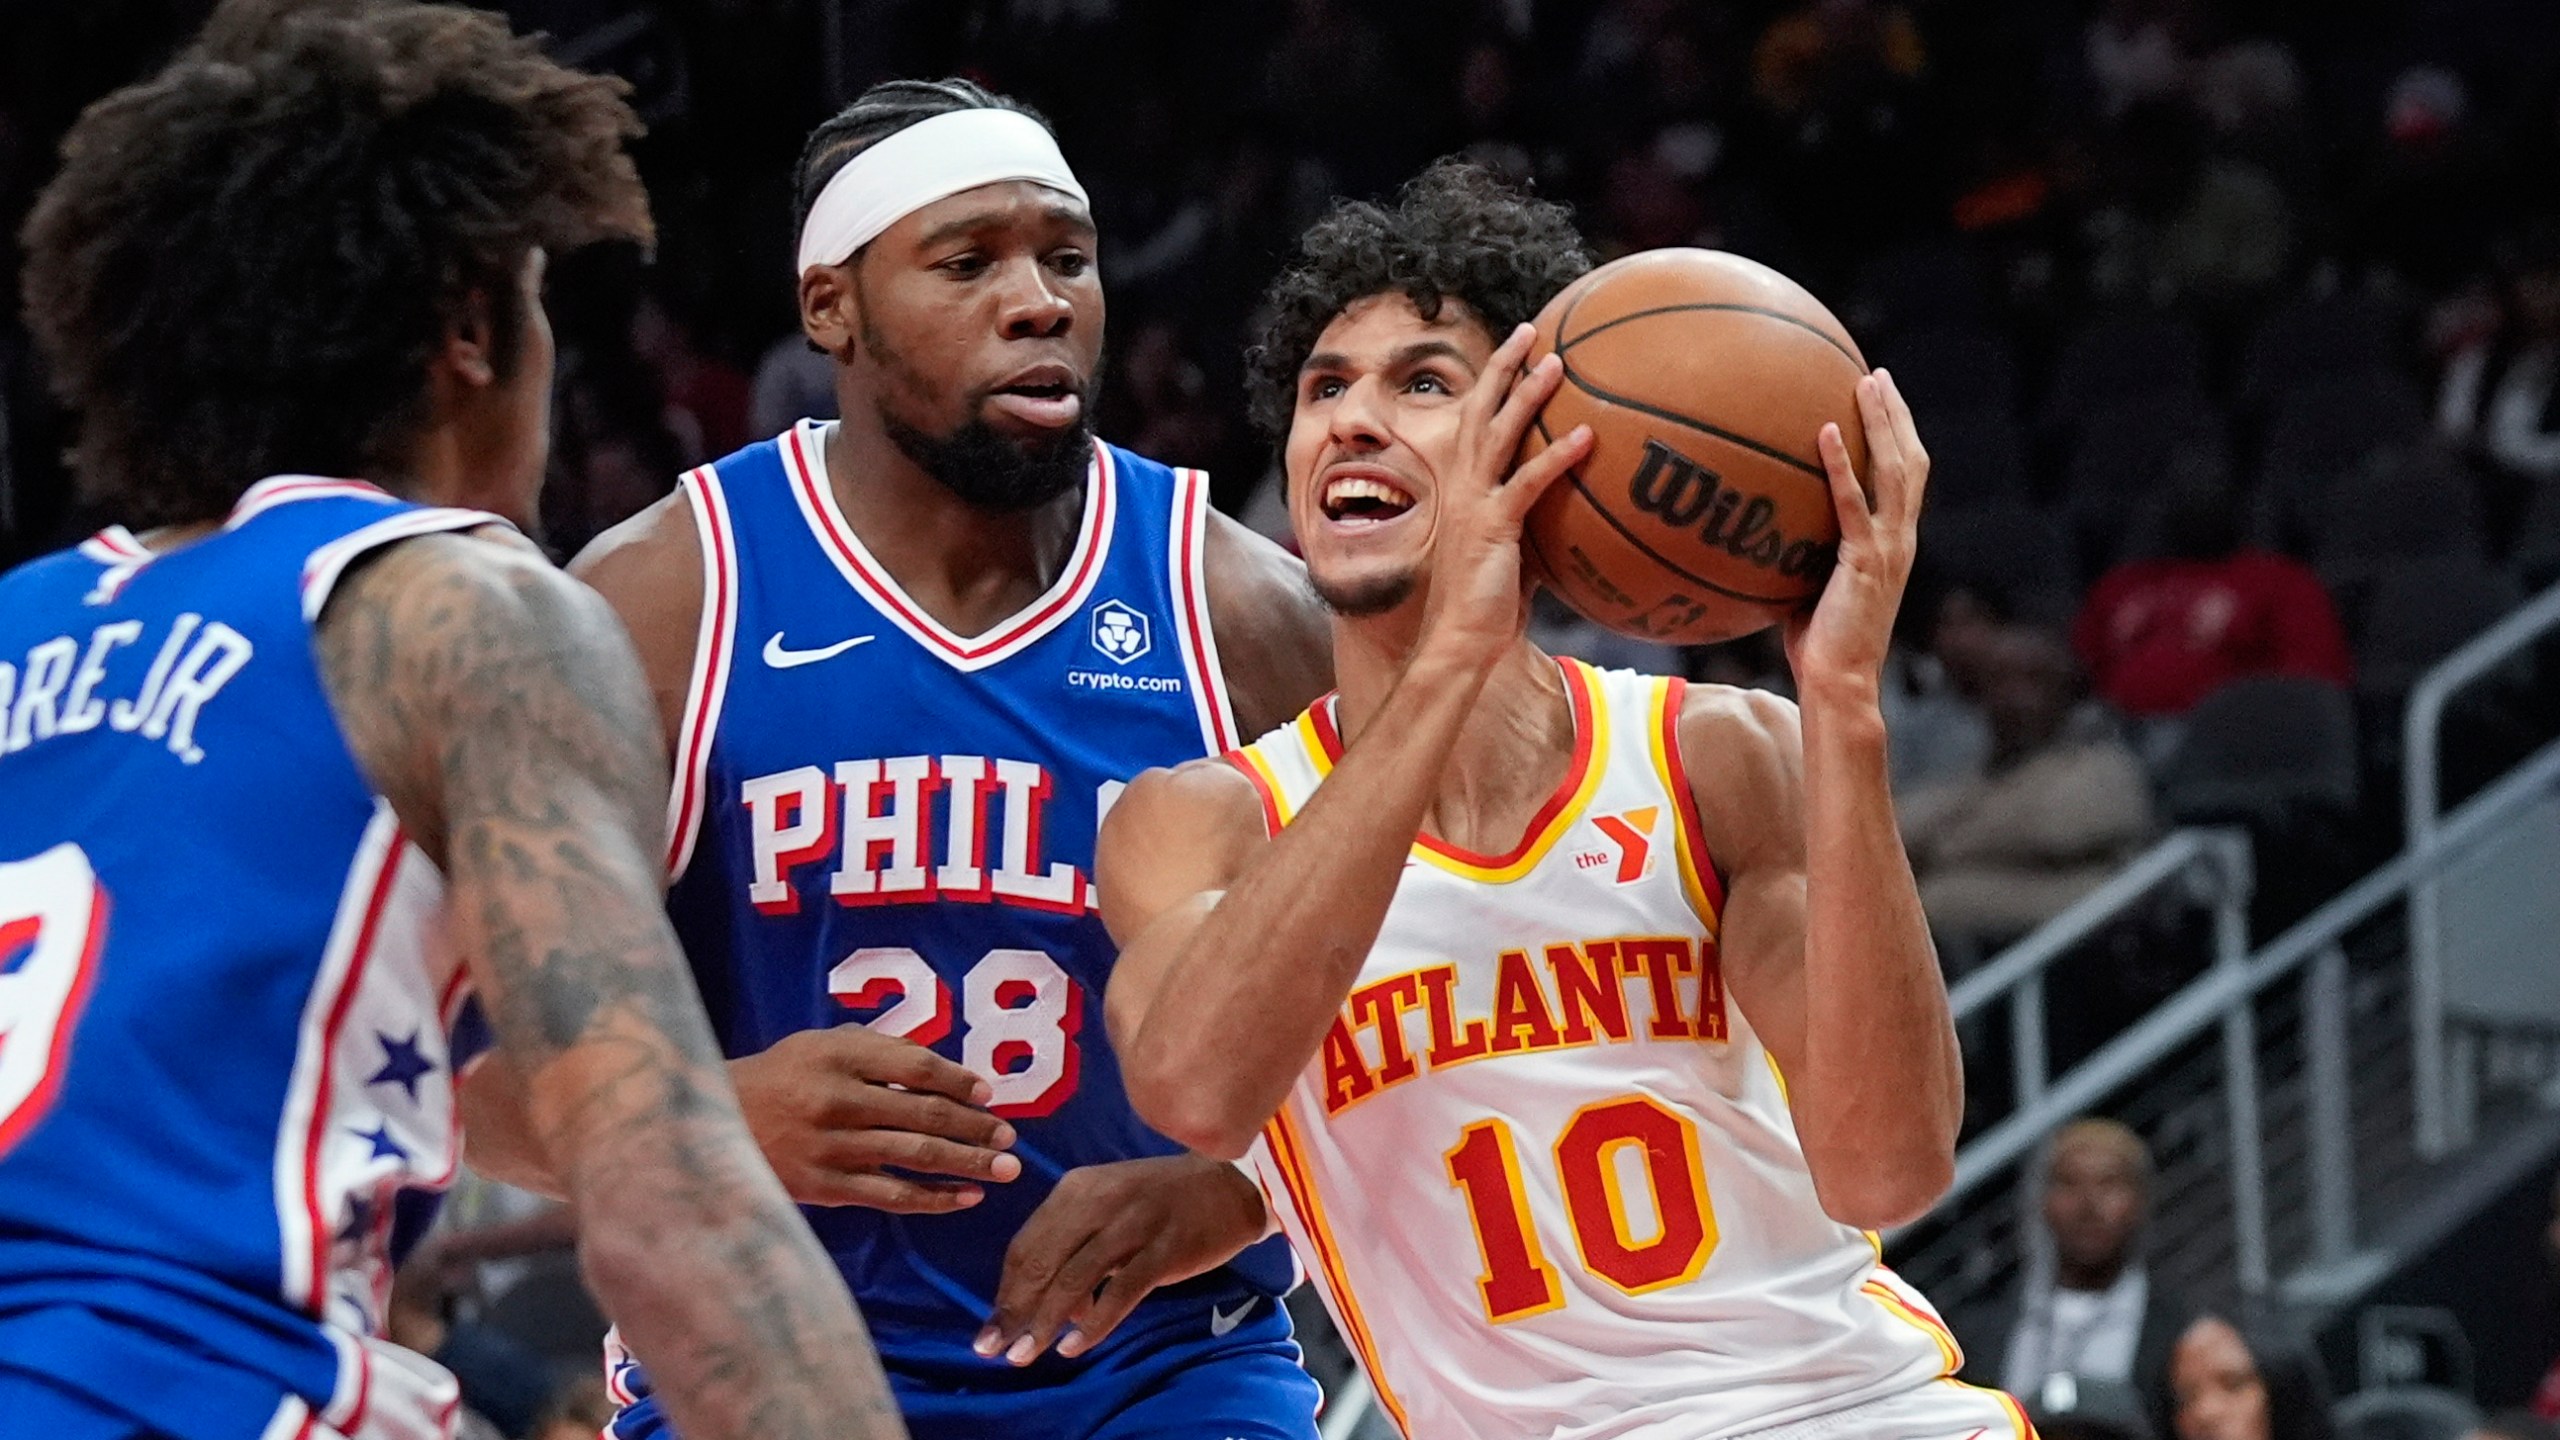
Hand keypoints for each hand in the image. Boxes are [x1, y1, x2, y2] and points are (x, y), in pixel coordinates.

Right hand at [731, 1025, 1020, 1211]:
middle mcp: (837, 1099)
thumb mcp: (820, 1046)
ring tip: (1006, 1169)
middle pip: (924, 1113)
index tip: (989, 1093)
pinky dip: (934, 1199)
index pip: (916, 1066)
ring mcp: (831, 1146)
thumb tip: (943, 1072)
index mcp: (838, 1054)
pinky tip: (967, 1198)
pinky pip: (891, 1196)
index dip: (959, 1080)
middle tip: (1011, 1137)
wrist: (711, 1124)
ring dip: (968, 1163)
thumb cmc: (780, 1078)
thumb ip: (876, 1051)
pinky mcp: (825, 1187)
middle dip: (976, 1127)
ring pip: (915, 1156)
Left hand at [973, 1155, 1267, 1364]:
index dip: (1005, 1289)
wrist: (1227, 1183)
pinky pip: (1120, 1293)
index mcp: (1077, 1188)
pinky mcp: (1164, 1249)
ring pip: (1074, 1280)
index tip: (992, 1324)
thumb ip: (1074, 1244)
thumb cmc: (1159, 1200)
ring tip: (1026, 1355)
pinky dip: (1093, 1324)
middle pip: (1041, 1263)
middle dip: (1013, 1311)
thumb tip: (1052, 1308)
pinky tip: (1074, 1346)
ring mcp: (1132, 1224)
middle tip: (994, 1348)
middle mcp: (1098, 1201)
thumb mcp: (1106, 1204)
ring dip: (1044, 1323)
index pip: (1026, 1244)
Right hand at [1415, 322, 1593, 671]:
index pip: (1476, 422)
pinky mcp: (1493, 527)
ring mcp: (1475, 504)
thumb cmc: (1487, 607)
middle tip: (1530, 330)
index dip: (1493, 383)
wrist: (1458, 641)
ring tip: (1558, 362)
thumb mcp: (1515, 555)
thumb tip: (1577, 515)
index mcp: (1464, 488)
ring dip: (1528, 395)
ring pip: (1500, 434)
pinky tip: (1587, 435)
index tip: (1517, 350)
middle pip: (1480, 410)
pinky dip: (1556, 456)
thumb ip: (1536, 526)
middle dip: (1503, 367)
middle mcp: (1464, 486)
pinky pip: (1528, 482)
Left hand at [1785, 369, 1927, 697]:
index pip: (1904, 478)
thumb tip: (1757, 522)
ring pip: (1895, 470)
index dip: (1898, 437)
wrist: (1839, 683)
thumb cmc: (1818, 643)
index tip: (1880, 400)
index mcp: (1893, 543)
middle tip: (1876, 375)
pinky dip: (1840, 463)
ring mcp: (1888, 548)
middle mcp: (1901, 538)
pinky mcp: (1865, 560)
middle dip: (1896, 414)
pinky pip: (1852, 502)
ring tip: (1864, 384)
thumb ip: (1799, 549)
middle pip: (1910, 461)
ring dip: (1880, 422)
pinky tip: (1822, 431)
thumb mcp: (1808, 585)